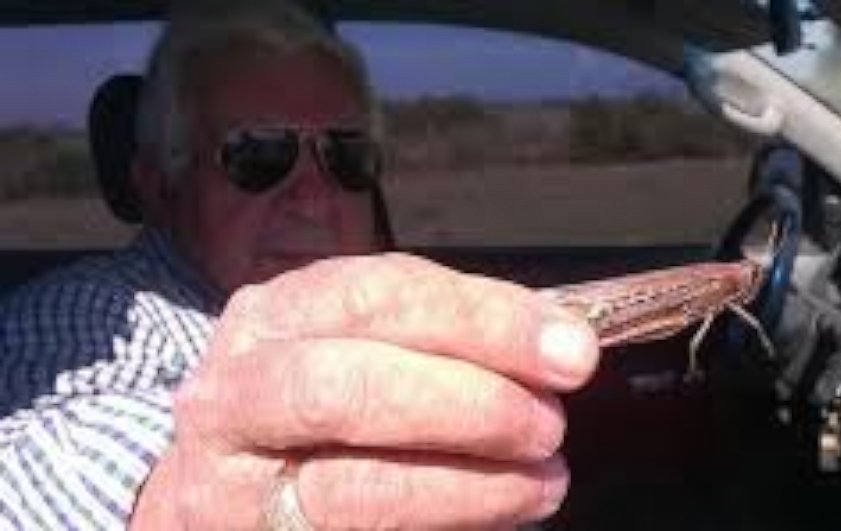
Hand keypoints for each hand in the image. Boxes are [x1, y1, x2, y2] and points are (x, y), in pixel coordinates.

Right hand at [130, 254, 599, 528]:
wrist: (221, 493)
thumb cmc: (323, 406)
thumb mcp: (366, 343)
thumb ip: (451, 335)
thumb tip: (563, 340)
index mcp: (271, 319)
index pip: (375, 298)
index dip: (481, 321)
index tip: (570, 349)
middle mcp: (233, 399)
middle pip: (347, 390)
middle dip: (469, 404)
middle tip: (550, 424)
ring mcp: (236, 491)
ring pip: (355, 491)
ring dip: (473, 487)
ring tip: (545, 481)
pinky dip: (451, 527)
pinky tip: (504, 516)